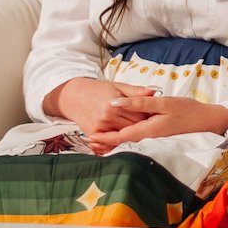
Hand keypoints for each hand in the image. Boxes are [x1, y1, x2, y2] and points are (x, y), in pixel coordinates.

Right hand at [44, 77, 158, 137]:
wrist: (74, 96)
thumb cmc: (98, 89)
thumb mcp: (118, 86)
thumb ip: (136, 91)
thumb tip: (154, 92)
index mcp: (115, 104)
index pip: (140, 115)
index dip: (148, 115)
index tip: (152, 113)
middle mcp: (107, 117)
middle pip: (134, 127)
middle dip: (142, 124)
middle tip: (146, 120)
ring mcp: (100, 128)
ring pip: (125, 135)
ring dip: (132, 132)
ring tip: (134, 125)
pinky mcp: (94, 134)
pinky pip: (111, 141)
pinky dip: (119, 138)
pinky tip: (123, 131)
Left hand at [89, 96, 227, 150]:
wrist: (209, 122)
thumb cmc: (187, 110)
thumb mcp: (162, 103)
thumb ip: (138, 104)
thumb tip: (114, 104)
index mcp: (147, 130)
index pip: (119, 137)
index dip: (103, 138)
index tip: (89, 138)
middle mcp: (149, 139)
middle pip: (123, 143)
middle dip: (106, 143)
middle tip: (89, 141)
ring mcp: (155, 140)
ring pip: (130, 142)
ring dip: (115, 142)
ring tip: (101, 140)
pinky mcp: (160, 138)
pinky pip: (139, 141)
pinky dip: (128, 140)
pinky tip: (124, 136)